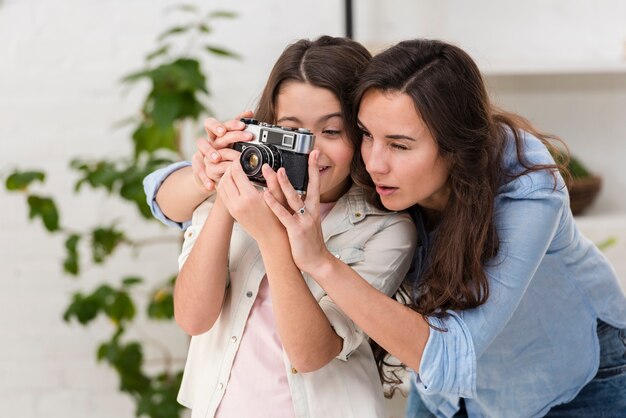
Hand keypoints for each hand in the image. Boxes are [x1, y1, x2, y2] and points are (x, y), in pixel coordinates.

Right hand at [191, 110, 254, 191]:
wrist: (209, 175)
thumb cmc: (223, 156)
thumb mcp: (231, 143)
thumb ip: (238, 128)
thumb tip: (250, 112)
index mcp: (216, 135)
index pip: (218, 123)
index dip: (229, 123)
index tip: (242, 125)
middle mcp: (209, 142)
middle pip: (213, 133)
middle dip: (227, 135)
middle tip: (241, 138)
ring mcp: (202, 155)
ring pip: (202, 147)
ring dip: (210, 152)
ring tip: (217, 158)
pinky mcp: (199, 168)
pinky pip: (199, 171)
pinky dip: (204, 178)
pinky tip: (211, 184)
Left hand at [217, 159, 284, 240]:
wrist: (271, 236)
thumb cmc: (277, 218)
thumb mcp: (279, 196)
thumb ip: (273, 179)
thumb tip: (266, 166)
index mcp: (250, 198)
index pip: (237, 174)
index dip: (237, 163)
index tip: (241, 159)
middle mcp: (238, 204)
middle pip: (226, 179)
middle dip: (230, 168)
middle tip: (236, 163)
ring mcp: (233, 209)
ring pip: (221, 187)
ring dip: (225, 176)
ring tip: (234, 171)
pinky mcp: (232, 213)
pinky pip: (222, 196)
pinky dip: (224, 186)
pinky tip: (231, 183)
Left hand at [263, 151, 330, 273]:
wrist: (316, 261)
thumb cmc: (308, 242)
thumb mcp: (308, 221)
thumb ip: (301, 208)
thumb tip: (292, 196)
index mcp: (313, 208)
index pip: (315, 184)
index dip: (314, 168)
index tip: (314, 153)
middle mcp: (311, 211)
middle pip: (310, 186)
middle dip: (308, 169)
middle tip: (307, 152)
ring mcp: (304, 220)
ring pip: (294, 198)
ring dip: (285, 183)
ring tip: (277, 170)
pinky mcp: (296, 230)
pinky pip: (284, 215)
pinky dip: (274, 204)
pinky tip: (265, 195)